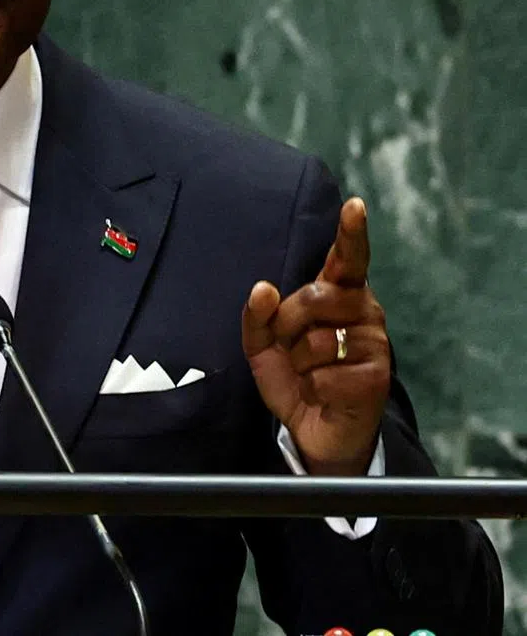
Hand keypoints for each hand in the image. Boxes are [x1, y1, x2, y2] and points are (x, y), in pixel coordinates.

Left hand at [241, 197, 389, 475]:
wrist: (315, 430)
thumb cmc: (294, 375)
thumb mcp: (262, 344)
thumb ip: (257, 315)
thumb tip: (262, 289)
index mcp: (338, 294)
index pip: (347, 258)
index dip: (352, 232)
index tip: (355, 205)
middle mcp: (363, 311)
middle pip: (313, 297)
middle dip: (287, 325)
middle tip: (291, 348)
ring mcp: (374, 344)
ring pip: (316, 341)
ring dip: (299, 364)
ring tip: (311, 373)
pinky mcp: (376, 379)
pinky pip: (323, 376)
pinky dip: (310, 388)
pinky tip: (322, 394)